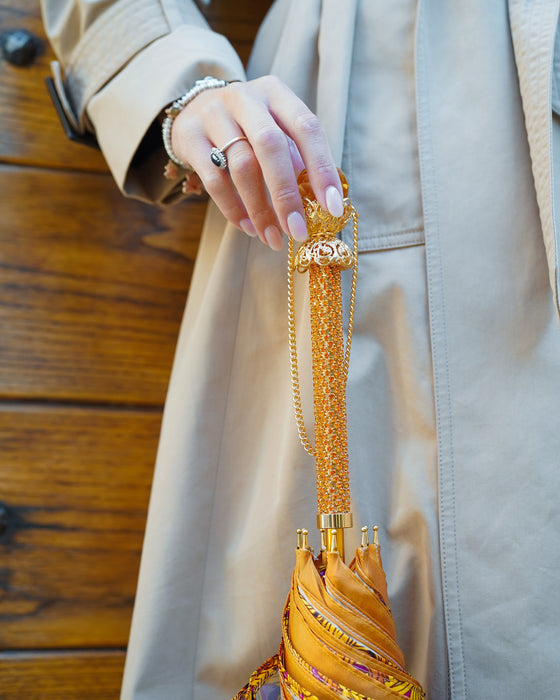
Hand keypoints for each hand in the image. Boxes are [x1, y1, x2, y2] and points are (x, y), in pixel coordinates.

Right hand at [170, 75, 343, 250]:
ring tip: (272, 237)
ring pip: (242, 166)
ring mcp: (214, 115)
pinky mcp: (190, 137)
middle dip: (287, 194)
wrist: (192, 109)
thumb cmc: (247, 127)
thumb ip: (296, 158)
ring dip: (260, 209)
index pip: (306, 128)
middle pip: (270, 146)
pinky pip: (214, 180)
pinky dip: (233, 209)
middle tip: (297, 231)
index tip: (332, 207)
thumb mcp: (275, 130)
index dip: (322, 169)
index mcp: (276, 93)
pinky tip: (247, 228)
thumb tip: (320, 201)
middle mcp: (245, 98)